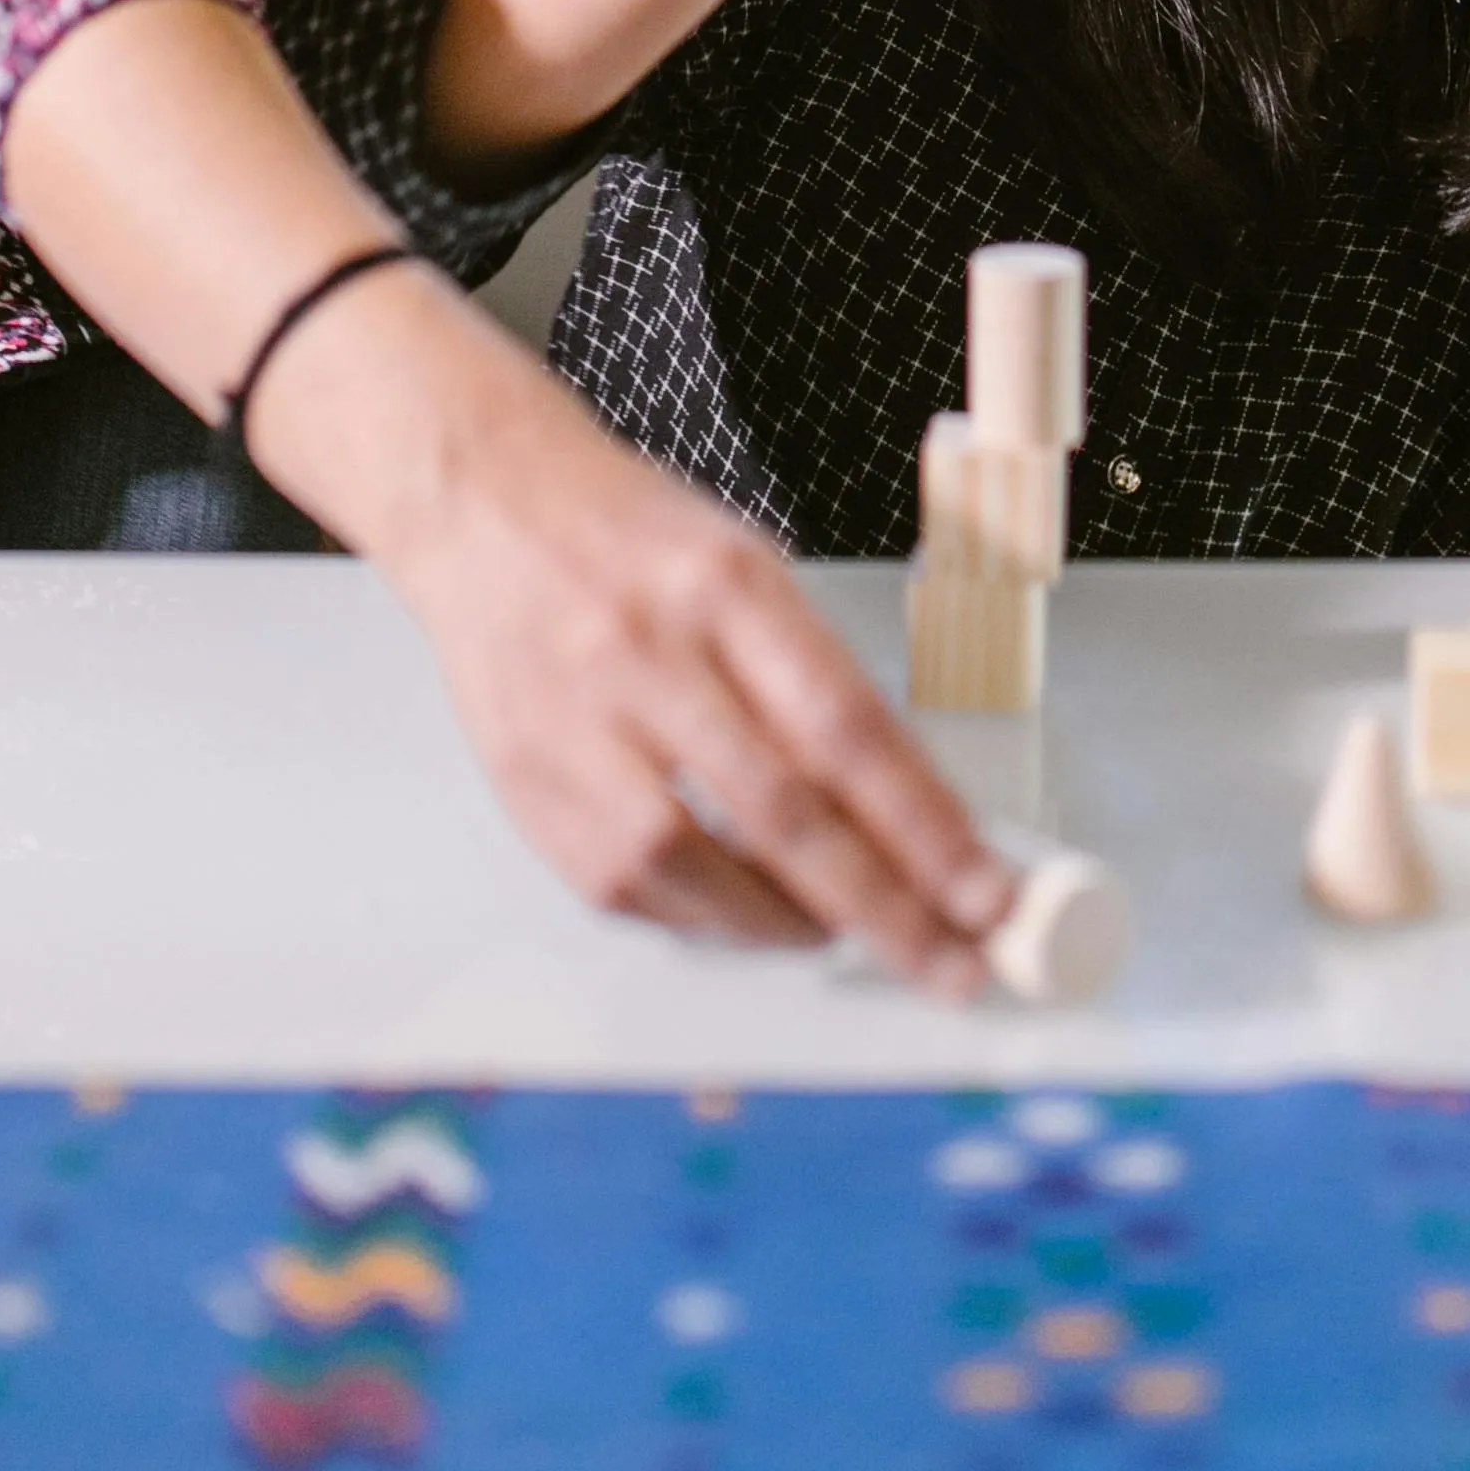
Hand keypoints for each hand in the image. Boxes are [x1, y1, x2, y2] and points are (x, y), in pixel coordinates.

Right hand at [247, 262, 1014, 989]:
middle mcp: (645, 653)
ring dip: (788, 924)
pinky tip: (747, 913)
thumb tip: (914, 813)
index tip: (987, 895)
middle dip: (884, 908)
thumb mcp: (747, 565)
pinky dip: (700, 916)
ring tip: (849, 935)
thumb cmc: (632, 538)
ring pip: (694, 864)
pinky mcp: (525, 781)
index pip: (846, 727)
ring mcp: (574, 723)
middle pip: (782, 811)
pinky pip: (624, 885)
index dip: (926, 827)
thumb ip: (817, 681)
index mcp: (723, 585)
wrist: (481, 504)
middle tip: (952, 965)